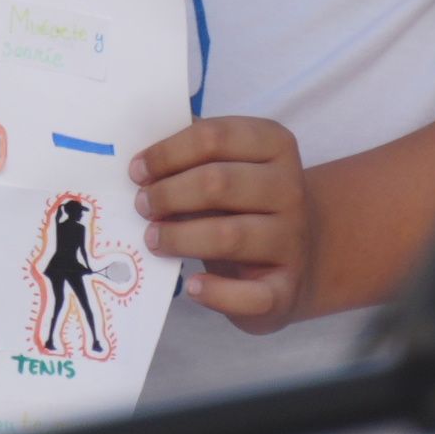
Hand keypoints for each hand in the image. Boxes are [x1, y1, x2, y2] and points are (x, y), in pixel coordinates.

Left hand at [135, 115, 309, 324]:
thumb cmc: (245, 204)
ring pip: (229, 236)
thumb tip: (143, 145)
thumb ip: (193, 152)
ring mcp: (292, 241)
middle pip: (218, 183)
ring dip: (180, 238)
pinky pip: (251, 296)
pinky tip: (192, 285)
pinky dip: (217, 293)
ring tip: (152, 239)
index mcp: (275, 146)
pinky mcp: (286, 289)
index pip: (214, 137)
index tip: (138, 170)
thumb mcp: (230, 166)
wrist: (297, 255)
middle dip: (168, 194)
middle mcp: (290, 190)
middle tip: (142, 205)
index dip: (168, 153)